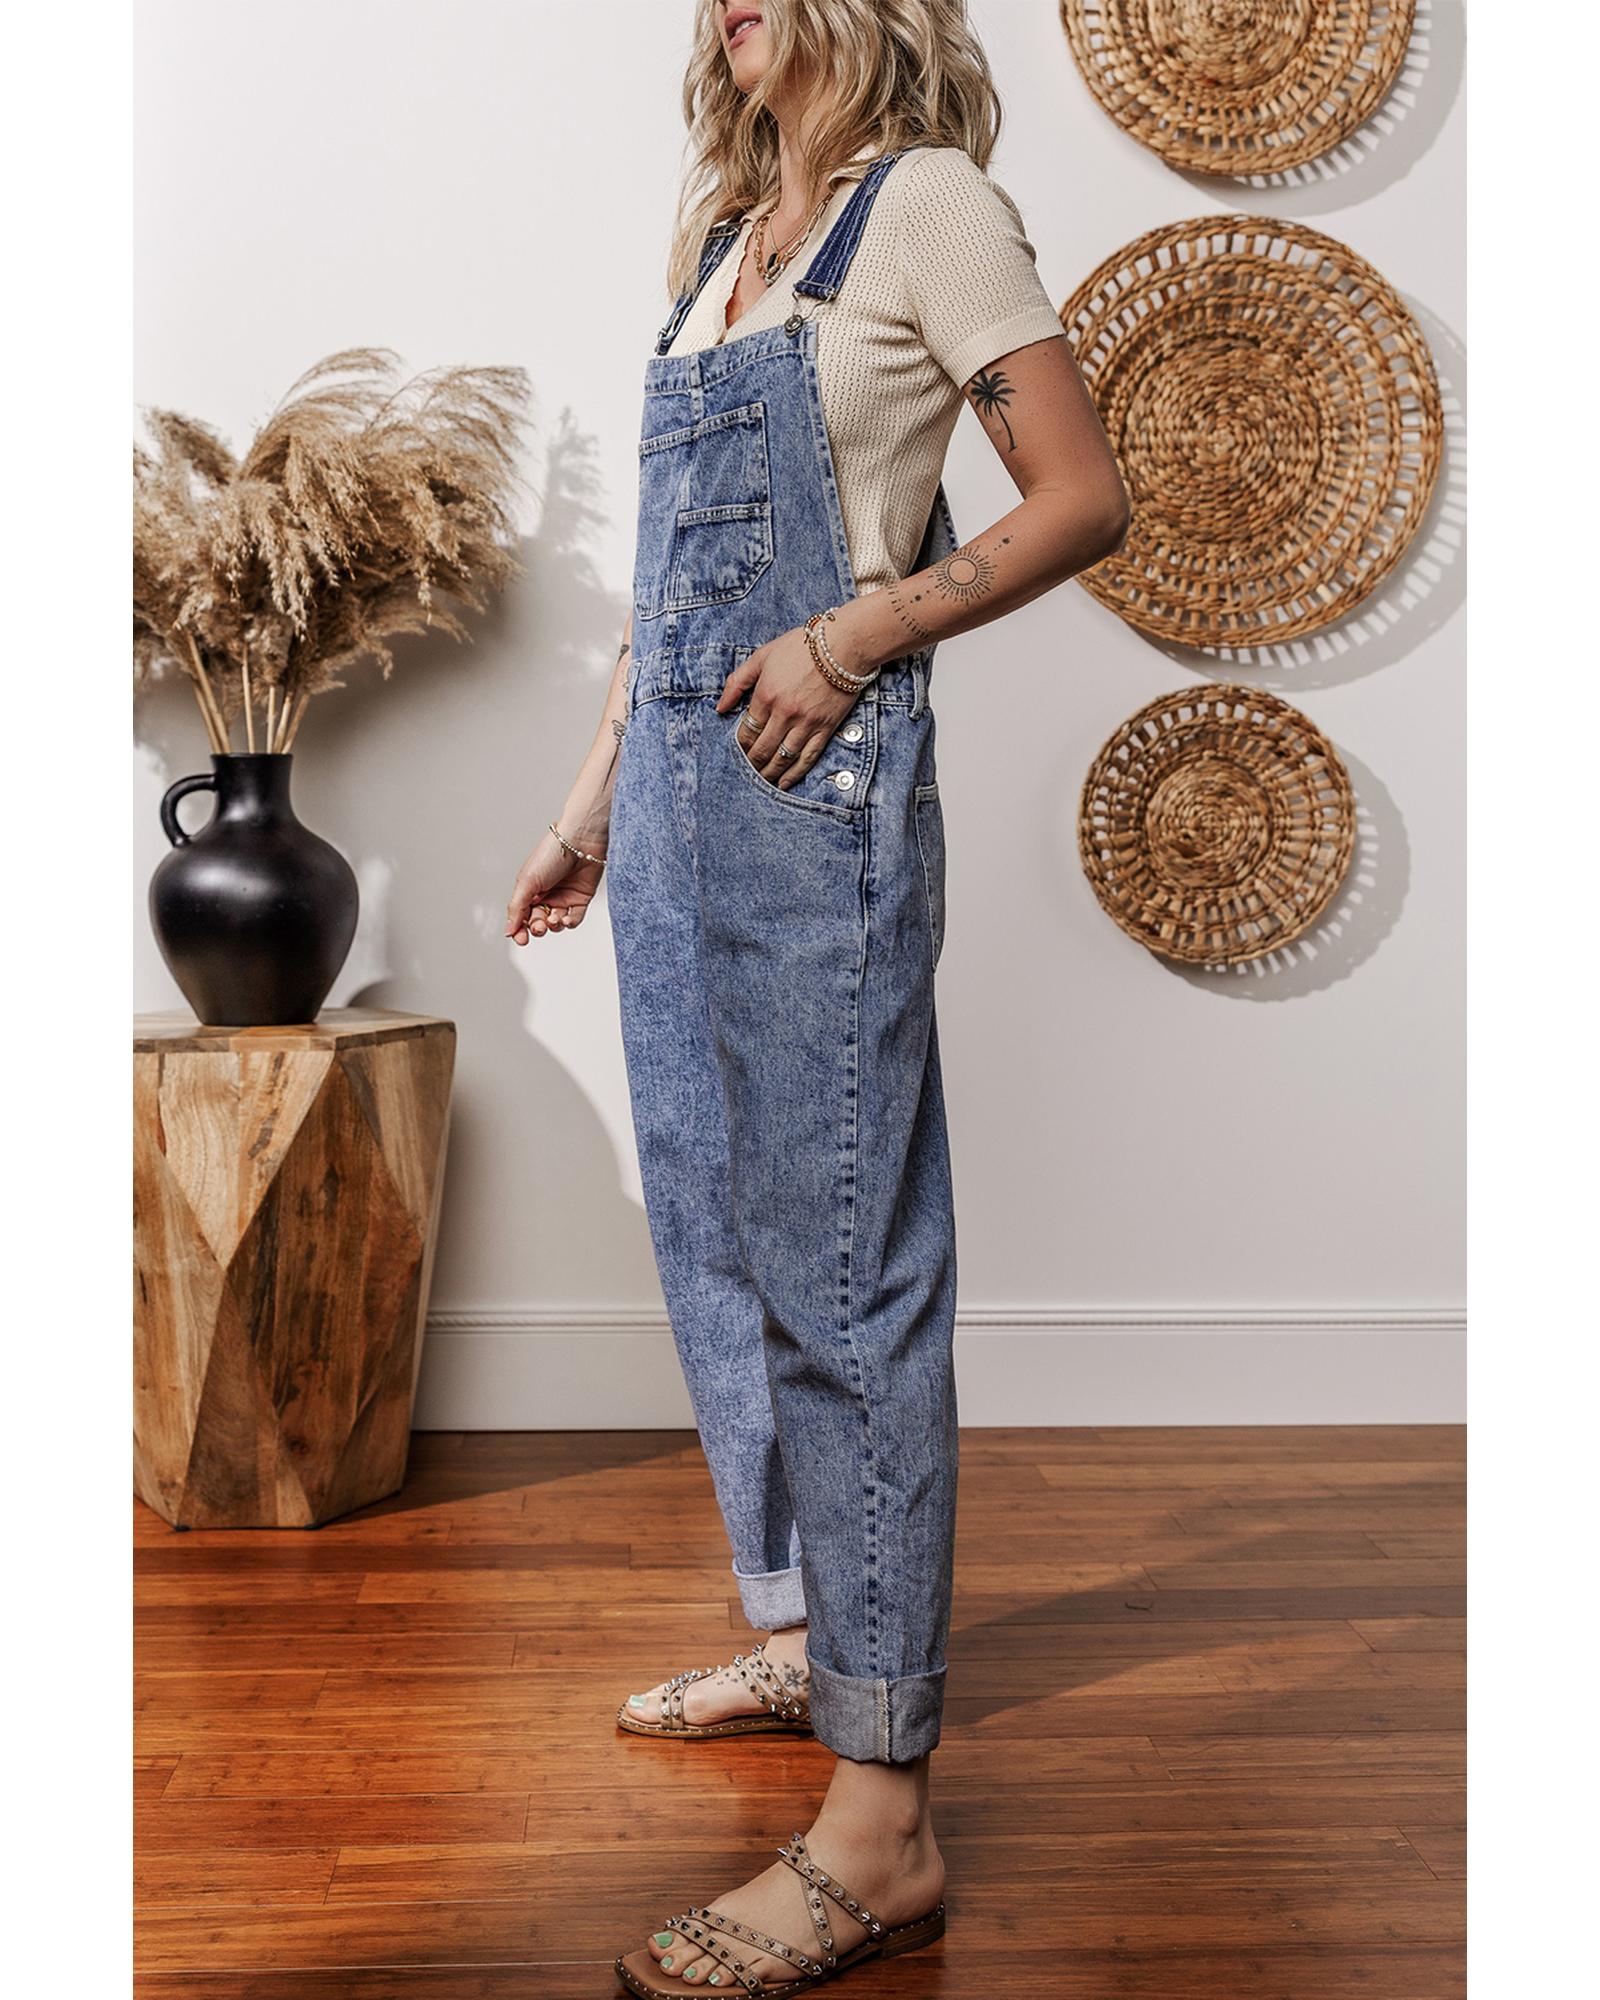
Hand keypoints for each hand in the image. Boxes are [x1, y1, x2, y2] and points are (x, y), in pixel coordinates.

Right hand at [505, 829, 604, 945]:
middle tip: (539, 925)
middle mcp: (545, 894)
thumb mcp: (527, 882)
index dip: (520, 929)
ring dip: (553, 926)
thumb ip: (516, 908)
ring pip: (556, 924)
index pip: (521, 915)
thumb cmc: (551, 854)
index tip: (521, 939)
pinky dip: (569, 923)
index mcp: (528, 889)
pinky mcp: (580, 899)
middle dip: (537, 927)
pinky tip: (565, 918)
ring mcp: (563, 897)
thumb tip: (508, 931)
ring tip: (553, 918)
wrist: (581, 841)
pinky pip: (574, 919)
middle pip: (538, 921)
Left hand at [714, 623, 859, 788]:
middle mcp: (784, 713)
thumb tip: (720, 707)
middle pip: (761, 749)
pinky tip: (784, 783)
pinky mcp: (825, 729)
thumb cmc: (802, 646)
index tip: (736, 754)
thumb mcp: (763, 656)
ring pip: (782, 758)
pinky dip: (794, 774)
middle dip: (751, 764)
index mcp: (766, 695)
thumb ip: (738, 681)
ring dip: (769, 774)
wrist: (844, 645)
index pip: (746, 732)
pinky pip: (807, 758)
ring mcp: (806, 723)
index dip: (739, 747)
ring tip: (761, 782)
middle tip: (745, 773)